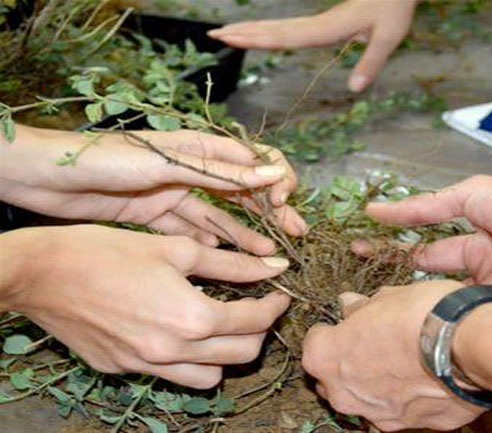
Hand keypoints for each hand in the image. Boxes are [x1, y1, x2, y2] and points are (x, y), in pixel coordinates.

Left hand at [0, 126, 305, 254]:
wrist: (46, 177)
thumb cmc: (108, 159)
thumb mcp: (171, 164)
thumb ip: (223, 171)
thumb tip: (275, 172)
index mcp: (200, 147)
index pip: (253, 159)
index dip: (275, 178)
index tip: (282, 203)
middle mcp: (192, 169)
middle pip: (243, 191)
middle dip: (271, 213)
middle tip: (295, 236)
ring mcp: (174, 193)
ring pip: (220, 216)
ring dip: (245, 234)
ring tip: (268, 256)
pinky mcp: (155, 215)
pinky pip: (190, 231)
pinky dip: (208, 244)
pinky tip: (223, 260)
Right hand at [0, 225, 290, 388]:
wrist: (41, 273)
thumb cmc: (108, 251)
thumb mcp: (177, 249)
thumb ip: (232, 264)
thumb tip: (274, 267)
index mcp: (191, 318)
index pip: (253, 322)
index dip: (274, 306)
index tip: (280, 292)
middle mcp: (172, 352)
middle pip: (241, 356)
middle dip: (258, 331)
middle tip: (256, 307)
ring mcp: (146, 366)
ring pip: (209, 377)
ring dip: (226, 353)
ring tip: (223, 324)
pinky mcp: (123, 369)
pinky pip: (172, 375)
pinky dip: (190, 360)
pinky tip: (183, 332)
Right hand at [208, 0, 417, 91]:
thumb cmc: (394, 9)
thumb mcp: (388, 37)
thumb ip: (371, 62)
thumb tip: (355, 89)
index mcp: (328, 28)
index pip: (288, 36)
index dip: (260, 39)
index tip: (234, 39)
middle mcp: (318, 24)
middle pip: (275, 29)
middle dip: (244, 32)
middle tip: (214, 35)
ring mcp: (318, 22)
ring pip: (279, 26)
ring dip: (252, 29)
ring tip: (226, 33)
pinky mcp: (322, 22)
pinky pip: (290, 28)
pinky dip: (270, 30)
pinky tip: (259, 35)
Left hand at [302, 280, 485, 430]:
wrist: (468, 346)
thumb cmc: (422, 314)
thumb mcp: (386, 297)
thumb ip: (361, 308)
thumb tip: (349, 304)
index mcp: (327, 357)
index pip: (314, 342)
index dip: (332, 329)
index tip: (349, 321)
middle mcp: (343, 393)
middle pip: (333, 378)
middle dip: (348, 362)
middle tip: (375, 341)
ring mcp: (376, 415)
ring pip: (365, 399)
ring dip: (376, 383)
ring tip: (405, 362)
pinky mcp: (409, 426)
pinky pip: (399, 411)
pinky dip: (407, 398)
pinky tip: (425, 379)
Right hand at [356, 175, 491, 303]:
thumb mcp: (468, 195)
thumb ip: (424, 206)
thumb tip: (378, 210)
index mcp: (478, 231)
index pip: (431, 236)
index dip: (399, 235)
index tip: (365, 238)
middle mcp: (480, 260)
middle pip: (430, 264)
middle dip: (395, 261)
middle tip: (357, 258)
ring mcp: (486, 286)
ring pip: (441, 289)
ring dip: (410, 286)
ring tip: (371, 281)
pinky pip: (459, 307)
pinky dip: (435, 304)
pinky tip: (403, 302)